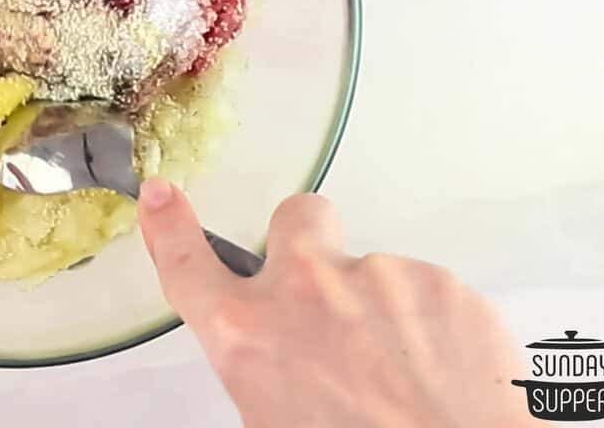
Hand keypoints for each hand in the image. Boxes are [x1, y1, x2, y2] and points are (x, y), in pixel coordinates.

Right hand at [137, 180, 535, 426]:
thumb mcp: (271, 417)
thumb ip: (262, 362)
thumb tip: (279, 356)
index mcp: (249, 334)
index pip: (187, 263)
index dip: (169, 226)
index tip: (161, 197)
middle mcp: (306, 289)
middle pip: (294, 219)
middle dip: (307, 241)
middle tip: (329, 295)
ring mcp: (379, 277)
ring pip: (373, 271)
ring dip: (380, 308)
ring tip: (403, 375)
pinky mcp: (442, 283)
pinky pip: (428, 293)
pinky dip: (432, 326)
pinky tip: (440, 374)